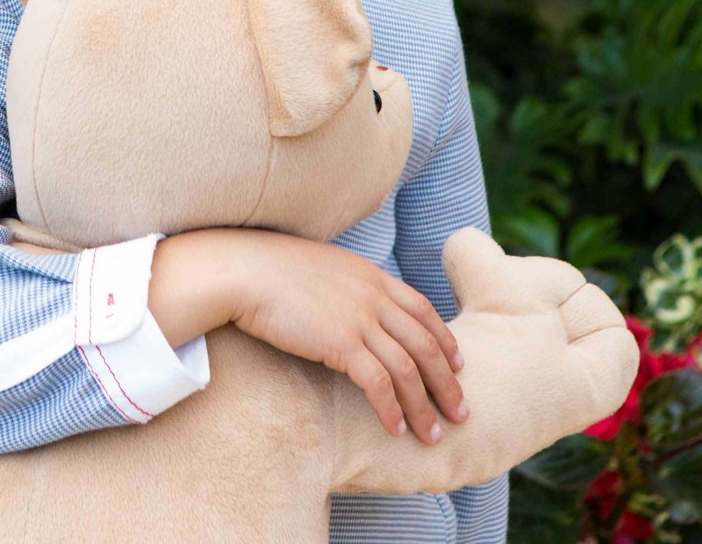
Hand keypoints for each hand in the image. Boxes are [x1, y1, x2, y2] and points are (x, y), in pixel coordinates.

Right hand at [157, 228, 467, 445]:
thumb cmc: (267, 268)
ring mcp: (359, 319)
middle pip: (425, 344)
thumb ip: (346, 285)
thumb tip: (348, 306)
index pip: (423, 310)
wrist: (240, 269)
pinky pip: (378, 383)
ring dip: (424, 406)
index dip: (445, 340)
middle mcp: (373, 295)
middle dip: (447, 382)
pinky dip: (391, 409)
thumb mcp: (320, 267)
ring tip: (433, 434)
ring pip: (408, 369)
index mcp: (370, 275)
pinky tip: (395, 428)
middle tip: (460, 412)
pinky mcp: (340, 343)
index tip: (458, 365)